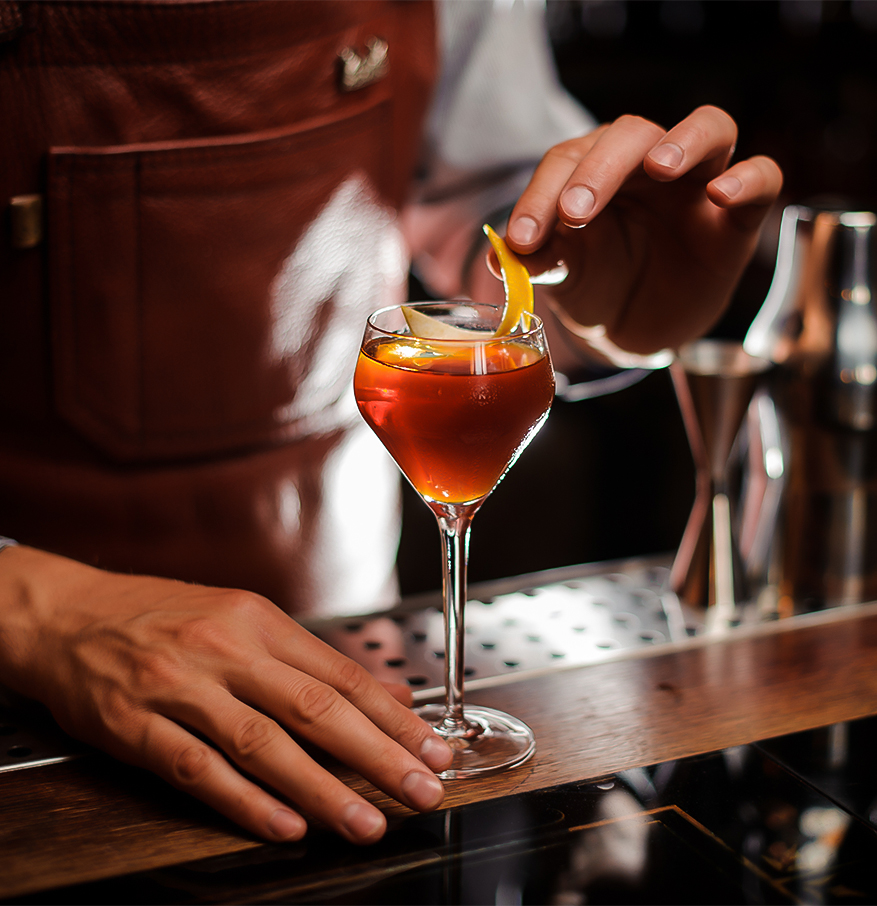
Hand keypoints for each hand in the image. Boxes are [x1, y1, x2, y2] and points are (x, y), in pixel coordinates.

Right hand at [0, 546, 451, 843]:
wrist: (68, 613)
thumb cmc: (162, 616)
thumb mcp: (242, 618)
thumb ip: (312, 661)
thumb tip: (387, 694)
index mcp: (257, 620)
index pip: (339, 674)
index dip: (391, 715)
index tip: (432, 746)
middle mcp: (225, 649)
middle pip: (313, 708)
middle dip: (376, 754)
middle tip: (421, 788)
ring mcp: (179, 687)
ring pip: (262, 743)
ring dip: (321, 788)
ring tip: (365, 820)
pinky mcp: (136, 726)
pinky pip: (197, 769)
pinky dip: (245, 801)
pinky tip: (285, 825)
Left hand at [504, 106, 782, 353]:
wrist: (633, 329)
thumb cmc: (596, 287)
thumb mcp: (564, 278)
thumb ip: (538, 260)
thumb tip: (499, 254)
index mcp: (594, 171)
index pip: (568, 160)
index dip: (542, 195)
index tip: (523, 239)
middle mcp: (647, 166)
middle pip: (632, 133)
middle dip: (600, 168)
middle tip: (574, 212)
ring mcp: (697, 184)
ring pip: (708, 127)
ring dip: (682, 141)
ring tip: (659, 166)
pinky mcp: (737, 217)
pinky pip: (762, 176)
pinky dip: (747, 178)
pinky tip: (722, 193)